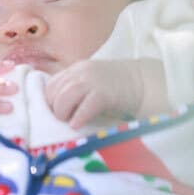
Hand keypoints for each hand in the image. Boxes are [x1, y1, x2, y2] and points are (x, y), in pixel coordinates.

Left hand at [45, 58, 168, 128]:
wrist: (144, 82)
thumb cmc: (118, 87)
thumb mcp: (92, 81)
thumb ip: (75, 89)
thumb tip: (56, 108)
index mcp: (76, 69)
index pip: (50, 85)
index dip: (50, 101)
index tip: (59, 112)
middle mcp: (81, 72)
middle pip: (53, 93)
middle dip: (55, 110)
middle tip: (65, 119)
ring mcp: (92, 81)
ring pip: (63, 99)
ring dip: (63, 114)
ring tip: (70, 122)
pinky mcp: (104, 94)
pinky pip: (83, 108)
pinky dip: (78, 118)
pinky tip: (77, 125)